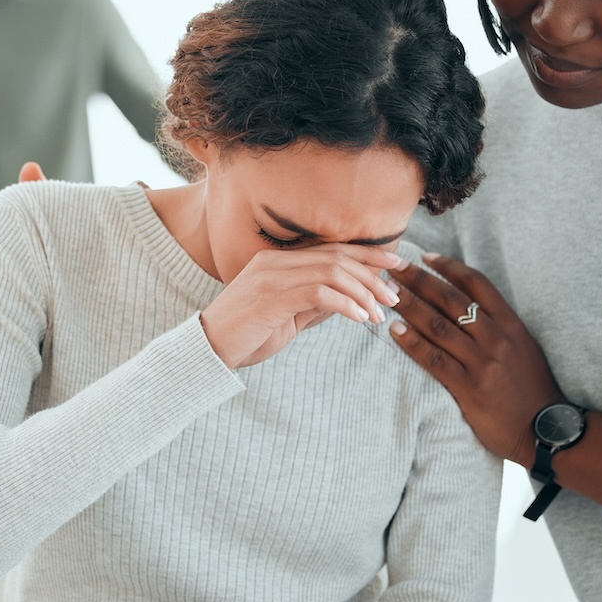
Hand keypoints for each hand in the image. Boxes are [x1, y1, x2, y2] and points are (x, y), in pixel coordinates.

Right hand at [200, 243, 402, 368]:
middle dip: (372, 275)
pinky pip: (319, 293)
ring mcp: (271, 278)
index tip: (396, 262)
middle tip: (394, 297)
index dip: (367, 252)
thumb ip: (312, 305)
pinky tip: (360, 319)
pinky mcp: (271, 298)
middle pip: (336, 257)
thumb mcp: (285, 317)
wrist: (206, 352)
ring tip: (379, 313)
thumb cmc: (245, 336)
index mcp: (276, 261)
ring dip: (362, 292)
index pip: (330, 249)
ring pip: (332, 272)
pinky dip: (345, 304)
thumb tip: (348, 301)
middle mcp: (274, 262)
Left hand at [387, 253, 561, 466]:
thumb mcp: (524, 348)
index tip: (425, 257)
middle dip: (419, 280)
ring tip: (387, 294)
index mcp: (511, 324)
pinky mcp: (469, 387)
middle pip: (451, 300)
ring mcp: (482, 363)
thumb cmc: (532, 388)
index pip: (476, 284)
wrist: (545, 429)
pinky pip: (434, 359)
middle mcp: (496, 338)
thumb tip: (468, 306)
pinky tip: (395, 330)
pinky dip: (412, 343)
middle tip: (394, 267)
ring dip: (409, 306)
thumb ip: (499, 326)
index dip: (449, 267)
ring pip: (438, 326)